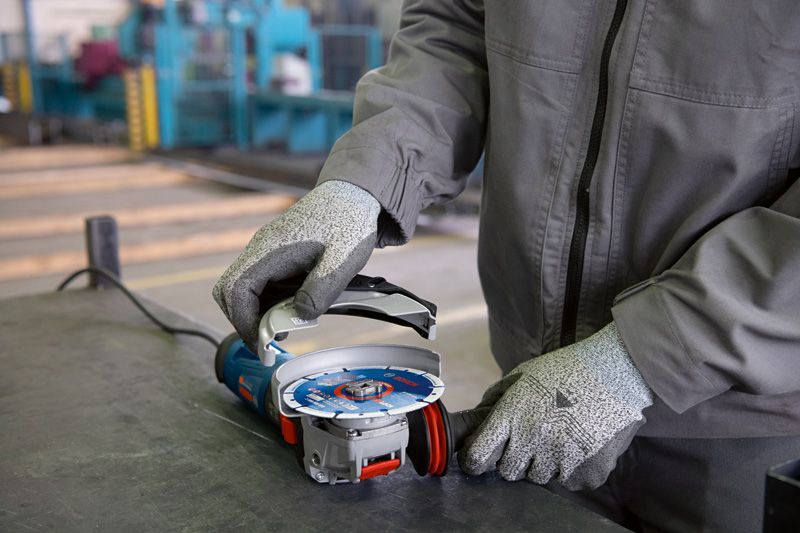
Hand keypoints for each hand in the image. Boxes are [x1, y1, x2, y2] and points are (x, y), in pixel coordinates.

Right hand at [213, 180, 380, 345]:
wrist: (354, 195)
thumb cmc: (349, 222)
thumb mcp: (343, 259)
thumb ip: (322, 290)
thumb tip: (299, 316)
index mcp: (270, 249)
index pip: (237, 290)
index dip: (244, 321)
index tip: (264, 342)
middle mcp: (260, 249)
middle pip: (229, 291)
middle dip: (245, 320)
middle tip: (269, 341)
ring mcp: (265, 251)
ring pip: (243, 289)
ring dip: (257, 312)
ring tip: (284, 329)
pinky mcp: (275, 255)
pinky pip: (260, 283)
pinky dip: (268, 302)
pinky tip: (291, 311)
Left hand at [459, 323, 652, 489]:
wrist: (616, 372)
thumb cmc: (567, 370)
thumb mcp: (524, 374)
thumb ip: (498, 396)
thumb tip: (480, 414)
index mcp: (512, 414)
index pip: (478, 455)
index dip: (475, 460)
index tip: (478, 460)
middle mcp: (532, 439)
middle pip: (509, 472)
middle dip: (516, 459)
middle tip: (533, 440)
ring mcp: (560, 458)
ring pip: (539, 477)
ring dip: (545, 462)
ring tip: (561, 435)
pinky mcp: (586, 472)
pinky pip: (569, 481)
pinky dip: (573, 468)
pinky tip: (581, 443)